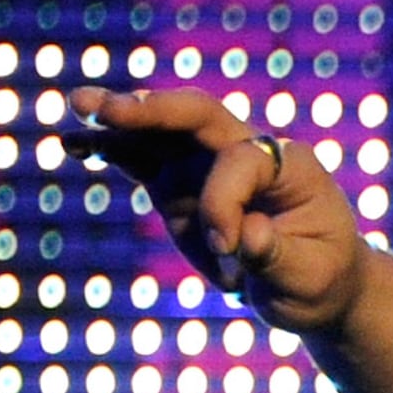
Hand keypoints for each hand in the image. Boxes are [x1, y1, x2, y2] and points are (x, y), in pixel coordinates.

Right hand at [66, 84, 368, 336]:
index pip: (240, 163)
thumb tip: (246, 236)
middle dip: (154, 111)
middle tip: (109, 111)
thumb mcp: (310, 276)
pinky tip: (73, 143)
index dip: (224, 202)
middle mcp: (246, 151)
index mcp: (288, 165)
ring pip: (160, 131)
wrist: (315, 283)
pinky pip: (139, 158)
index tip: (227, 249)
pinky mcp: (178, 185)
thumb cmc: (319, 277)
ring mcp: (207, 165)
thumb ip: (276, 255)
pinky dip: (108, 149)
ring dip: (118, 119)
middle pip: (196, 115)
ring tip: (78, 109)